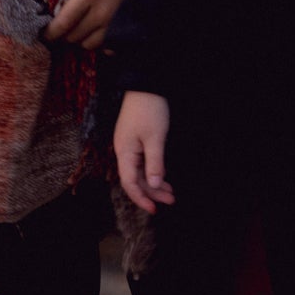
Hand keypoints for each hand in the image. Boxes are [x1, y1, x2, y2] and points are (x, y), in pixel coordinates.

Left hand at [45, 0, 128, 50]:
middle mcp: (100, 14)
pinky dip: (95, 44)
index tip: (43, 32)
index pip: (63, 23)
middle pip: (72, 37)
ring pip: (86, 45)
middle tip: (58, 29)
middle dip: (62, 36)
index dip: (50, 32)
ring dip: (78, 40)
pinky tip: (93, 34)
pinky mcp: (122, 33)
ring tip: (76, 30)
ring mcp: (112, 26)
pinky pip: (103, 48)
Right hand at [115, 91, 172, 213]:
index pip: (129, 183)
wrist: (145, 85)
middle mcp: (124, 152)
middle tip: (171, 200)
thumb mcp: (155, 138)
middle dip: (152, 192)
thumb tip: (154, 185)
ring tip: (171, 192)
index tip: (154, 209)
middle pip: (136, 179)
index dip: (141, 198)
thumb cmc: (149, 110)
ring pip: (140, 172)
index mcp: (124, 152)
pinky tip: (163, 177)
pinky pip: (142, 162)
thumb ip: (154, 163)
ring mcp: (129, 146)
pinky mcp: (135, 140)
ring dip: (154, 182)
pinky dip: (153, 171)